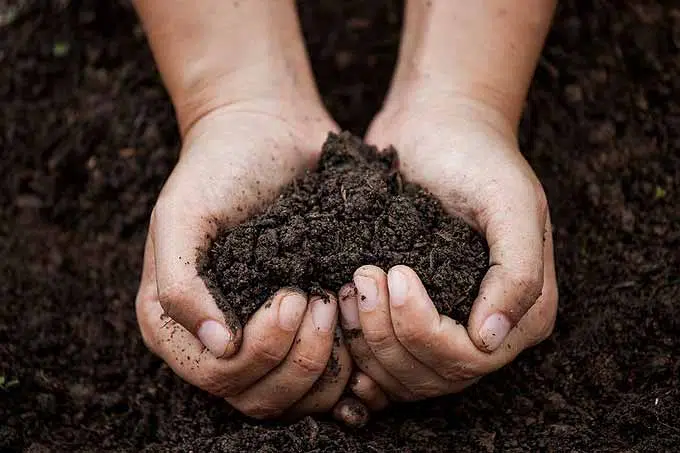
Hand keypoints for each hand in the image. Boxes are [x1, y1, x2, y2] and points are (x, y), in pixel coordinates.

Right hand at [135, 100, 364, 421]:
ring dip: (326, 362)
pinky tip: (359, 325)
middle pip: (261, 397)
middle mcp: (220, 339)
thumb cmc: (219, 167)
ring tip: (337, 302)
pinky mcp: (305, 324)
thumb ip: (181, 283)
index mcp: (179, 323)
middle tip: (320, 299)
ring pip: (298, 397)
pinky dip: (350, 361)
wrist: (267, 129)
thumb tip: (218, 345)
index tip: (291, 295)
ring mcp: (265, 335)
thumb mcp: (182, 214)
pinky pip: (330, 374)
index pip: (220, 378)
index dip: (260, 352)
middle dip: (299, 358)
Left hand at [339, 90, 557, 404]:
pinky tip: (339, 314)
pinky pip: (380, 364)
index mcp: (523, 311)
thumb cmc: (475, 156)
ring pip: (401, 377)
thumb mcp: (509, 200)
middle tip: (363, 277)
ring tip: (349, 286)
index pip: (469, 359)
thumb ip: (518, 270)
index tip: (394, 273)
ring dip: (366, 340)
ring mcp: (446, 326)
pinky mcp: (408, 318)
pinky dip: (356, 350)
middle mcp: (486, 329)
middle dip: (387, 334)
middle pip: (432, 375)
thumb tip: (492, 339)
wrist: (436, 127)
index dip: (424, 330)